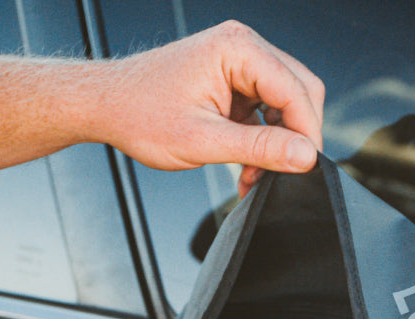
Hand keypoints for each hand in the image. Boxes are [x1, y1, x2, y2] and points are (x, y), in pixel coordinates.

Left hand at [86, 21, 324, 196]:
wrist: (108, 106)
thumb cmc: (141, 114)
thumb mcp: (204, 141)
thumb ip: (259, 149)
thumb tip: (304, 156)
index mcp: (237, 48)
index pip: (296, 89)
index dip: (307, 133)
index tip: (305, 169)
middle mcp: (242, 46)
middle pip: (299, 91)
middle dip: (294, 137)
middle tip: (280, 175)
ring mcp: (238, 62)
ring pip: (285, 103)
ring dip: (276, 143)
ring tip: (252, 175)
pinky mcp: (233, 80)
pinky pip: (265, 110)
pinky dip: (261, 140)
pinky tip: (246, 166)